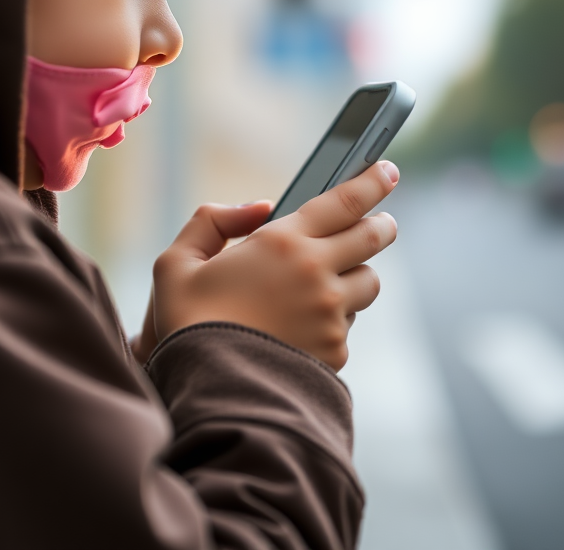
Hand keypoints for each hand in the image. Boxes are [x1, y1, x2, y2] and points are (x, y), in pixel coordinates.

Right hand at [133, 162, 399, 369]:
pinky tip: (306, 324)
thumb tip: (257, 209)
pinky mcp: (335, 352)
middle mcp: (317, 275)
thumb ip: (212, 221)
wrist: (209, 392)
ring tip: (334, 279)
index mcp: (282, 242)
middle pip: (373, 238)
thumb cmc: (188, 322)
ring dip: (357, 274)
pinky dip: (335, 318)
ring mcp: (332, 316)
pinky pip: (348, 325)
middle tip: (380, 221)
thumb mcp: (177, 261)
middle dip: (381, 224)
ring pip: (369, 283)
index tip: (387, 171)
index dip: (372, 181)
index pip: (345, 201)